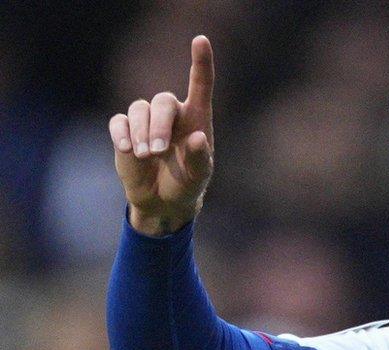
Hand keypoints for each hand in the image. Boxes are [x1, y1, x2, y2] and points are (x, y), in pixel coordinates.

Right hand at [109, 35, 214, 235]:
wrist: (163, 201)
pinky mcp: (125, 132)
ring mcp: (147, 121)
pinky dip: (121, 134)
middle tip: (157, 151)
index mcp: (197, 118)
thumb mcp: (199, 177)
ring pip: (139, 109)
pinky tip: (127, 149)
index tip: (200, 40)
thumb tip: (197, 138)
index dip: (201, 62)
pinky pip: (118, 122)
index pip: (200, 84)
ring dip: (140, 132)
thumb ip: (200, 159)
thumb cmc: (188, 184)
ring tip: (144, 155)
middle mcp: (172, 114)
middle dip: (159, 125)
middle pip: (163, 101)